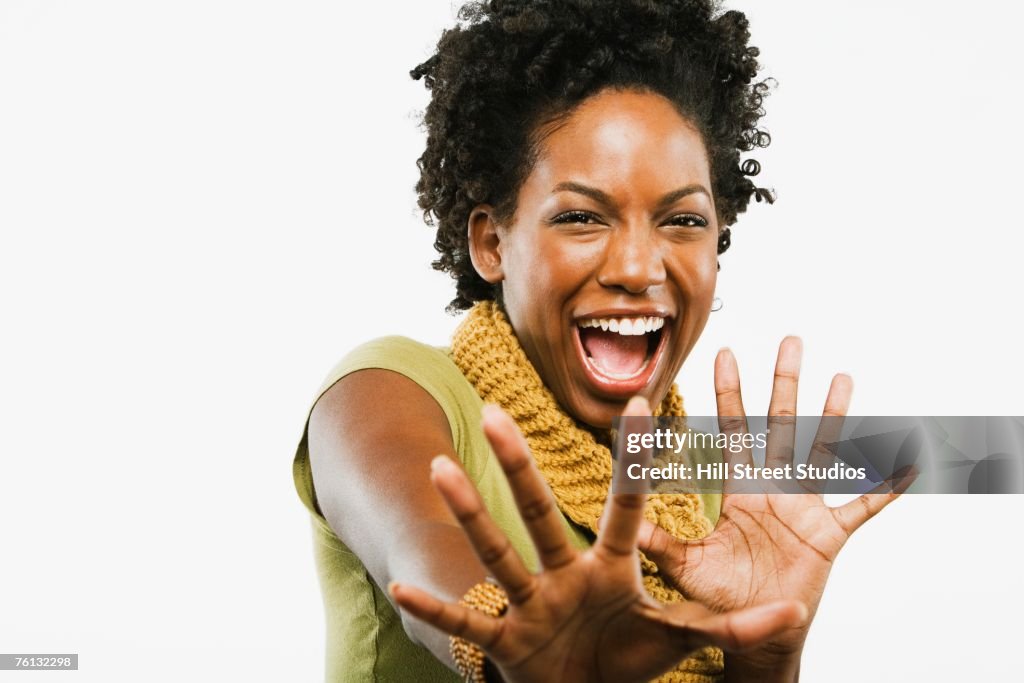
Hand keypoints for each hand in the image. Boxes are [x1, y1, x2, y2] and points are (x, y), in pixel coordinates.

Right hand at [389, 397, 807, 682]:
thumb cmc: (627, 658)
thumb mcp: (678, 640)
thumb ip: (731, 628)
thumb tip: (795, 612)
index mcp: (611, 567)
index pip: (626, 506)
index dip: (635, 462)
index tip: (643, 406)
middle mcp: (565, 573)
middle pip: (541, 512)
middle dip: (521, 466)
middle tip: (498, 411)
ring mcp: (532, 603)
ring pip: (498, 551)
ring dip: (470, 513)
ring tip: (440, 468)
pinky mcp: (507, 640)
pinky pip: (468, 622)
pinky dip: (438, 606)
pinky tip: (401, 583)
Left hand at [637, 337, 911, 680]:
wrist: (753, 633)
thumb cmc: (718, 598)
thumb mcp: (684, 564)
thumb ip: (658, 538)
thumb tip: (614, 513)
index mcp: (739, 491)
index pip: (733, 431)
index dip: (729, 393)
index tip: (726, 353)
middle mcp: (773, 489)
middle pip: (780, 425)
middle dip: (784, 383)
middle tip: (790, 340)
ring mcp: (804, 508)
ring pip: (822, 450)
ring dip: (834, 415)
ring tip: (843, 377)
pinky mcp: (829, 535)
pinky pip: (862, 506)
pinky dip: (884, 487)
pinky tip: (907, 462)